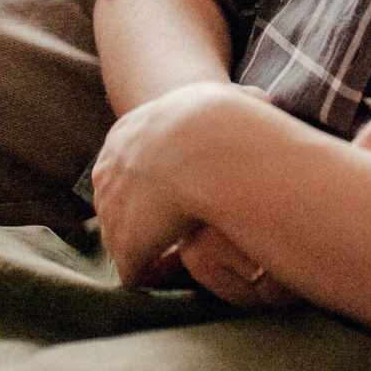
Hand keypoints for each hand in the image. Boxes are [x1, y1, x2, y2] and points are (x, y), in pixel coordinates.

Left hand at [93, 83, 293, 308]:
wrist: (207, 148)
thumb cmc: (224, 121)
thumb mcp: (222, 102)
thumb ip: (237, 103)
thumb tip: (261, 98)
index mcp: (125, 134)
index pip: (127, 165)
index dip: (153, 185)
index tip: (180, 197)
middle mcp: (108, 171)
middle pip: (117, 202)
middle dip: (144, 218)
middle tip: (179, 230)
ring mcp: (112, 209)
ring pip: (121, 236)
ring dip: (148, 246)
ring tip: (178, 255)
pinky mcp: (127, 243)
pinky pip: (133, 267)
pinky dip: (150, 272)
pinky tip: (174, 270)